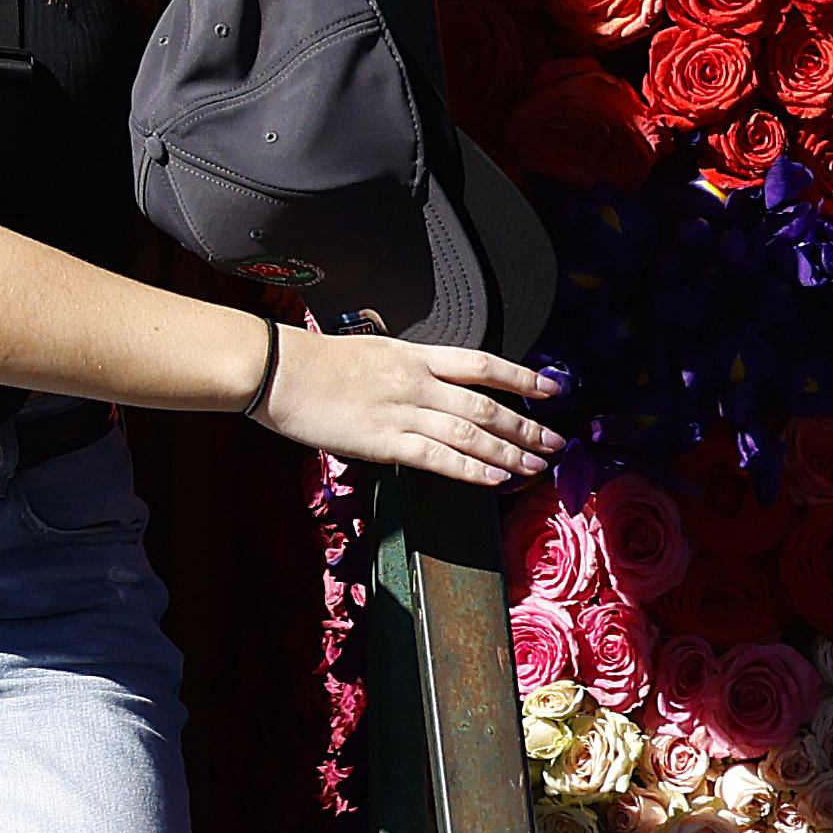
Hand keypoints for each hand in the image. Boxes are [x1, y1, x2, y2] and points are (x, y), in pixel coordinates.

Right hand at [258, 324, 558, 487]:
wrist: (277, 370)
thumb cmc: (313, 362)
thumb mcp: (370, 352)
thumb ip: (405, 370)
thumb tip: (430, 388)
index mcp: (415, 356)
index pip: (482, 365)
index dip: (521, 378)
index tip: (550, 390)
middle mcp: (417, 383)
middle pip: (487, 405)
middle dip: (526, 426)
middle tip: (555, 443)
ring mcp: (402, 412)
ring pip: (472, 433)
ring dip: (510, 452)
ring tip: (536, 466)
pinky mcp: (384, 442)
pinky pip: (439, 458)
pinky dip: (472, 469)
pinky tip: (495, 479)